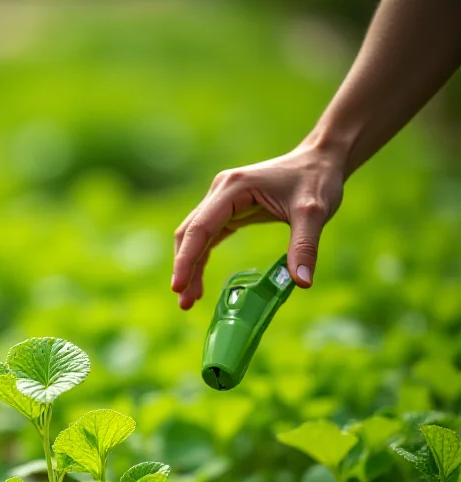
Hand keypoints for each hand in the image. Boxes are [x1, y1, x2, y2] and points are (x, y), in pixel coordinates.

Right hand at [171, 143, 344, 309]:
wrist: (321, 159)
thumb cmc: (317, 180)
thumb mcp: (314, 213)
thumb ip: (304, 247)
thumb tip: (301, 284)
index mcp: (233, 188)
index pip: (200, 228)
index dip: (186, 259)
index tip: (178, 286)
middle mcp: (220, 192)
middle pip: (189, 234)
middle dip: (183, 268)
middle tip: (185, 303)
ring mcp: (222, 201)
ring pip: (193, 237)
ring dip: (189, 267)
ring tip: (189, 299)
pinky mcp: (229, 211)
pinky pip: (206, 238)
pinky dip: (200, 260)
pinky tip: (199, 283)